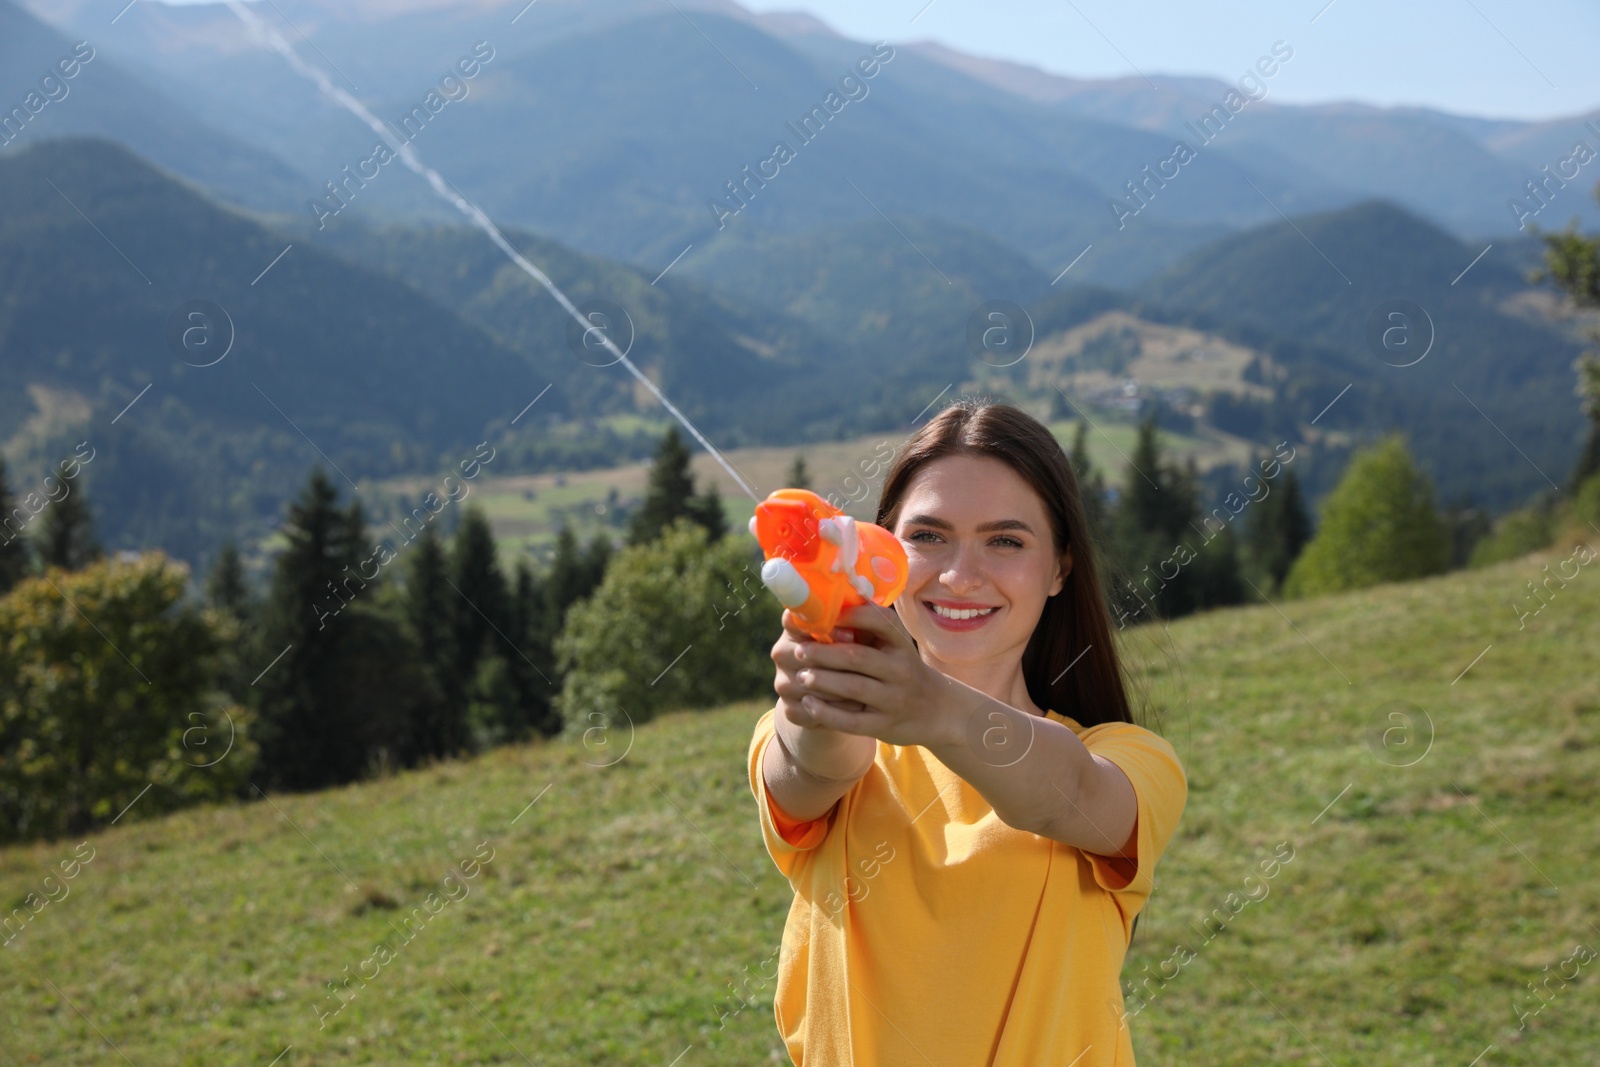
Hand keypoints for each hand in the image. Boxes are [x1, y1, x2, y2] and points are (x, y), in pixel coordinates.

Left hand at [787, 600, 961, 747]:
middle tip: (798, 651)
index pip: (879, 621)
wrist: (934, 709)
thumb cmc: (899, 667)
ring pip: (854, 688)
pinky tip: (808, 703)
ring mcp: (894, 698)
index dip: (850, 616)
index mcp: (900, 642)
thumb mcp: (893, 644)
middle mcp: (900, 668)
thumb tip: (828, 596)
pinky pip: (852, 720)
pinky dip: (827, 712)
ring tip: (801, 676)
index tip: (821, 615)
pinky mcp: (884, 724)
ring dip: (823, 681)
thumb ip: (866, 625)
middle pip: (858, 657)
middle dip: (824, 653)